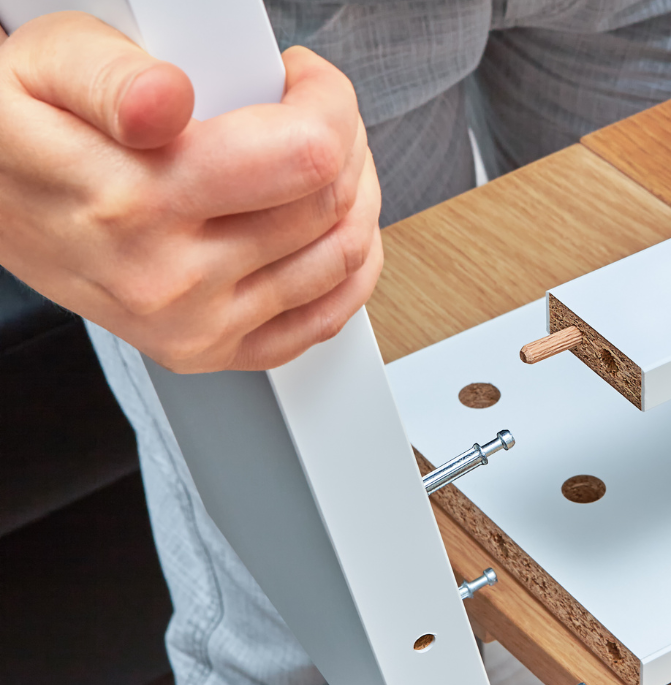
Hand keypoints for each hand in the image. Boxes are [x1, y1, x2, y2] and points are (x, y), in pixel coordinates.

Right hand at [0, 12, 381, 372]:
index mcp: (136, 200)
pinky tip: (329, 228)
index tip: (302, 77)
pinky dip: (347, 271)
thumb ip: (115, 77)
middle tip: (313, 111)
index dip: (327, 103)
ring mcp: (191, 324)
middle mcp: (167, 277)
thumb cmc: (20, 127)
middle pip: (330, 206)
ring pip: (340, 261)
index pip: (304, 157)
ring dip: (354, 199)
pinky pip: (321, 322)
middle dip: (343, 141)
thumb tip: (165, 97)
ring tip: (319, 161)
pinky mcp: (207, 350)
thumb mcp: (49, 64)